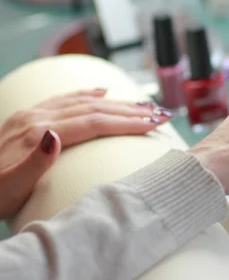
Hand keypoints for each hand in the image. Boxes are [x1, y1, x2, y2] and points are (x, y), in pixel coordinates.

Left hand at [0, 89, 171, 218]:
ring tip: (145, 104)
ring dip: (118, 102)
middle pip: (95, 108)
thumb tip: (56, 136)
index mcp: (38, 135)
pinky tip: (103, 91)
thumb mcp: (8, 189)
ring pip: (84, 101)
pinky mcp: (28, 116)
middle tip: (162, 113)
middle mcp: (38, 118)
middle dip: (132, 110)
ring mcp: (33, 114)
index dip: (128, 122)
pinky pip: (65, 99)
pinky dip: (88, 93)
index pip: (94, 123)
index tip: (155, 123)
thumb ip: (32, 164)